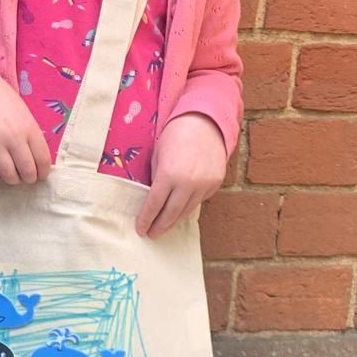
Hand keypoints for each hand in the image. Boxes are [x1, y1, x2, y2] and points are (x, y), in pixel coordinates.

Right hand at [0, 63, 51, 185]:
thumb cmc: (1, 99)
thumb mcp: (24, 113)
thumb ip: (31, 135)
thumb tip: (38, 160)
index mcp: (28, 127)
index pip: (43, 159)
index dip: (44, 172)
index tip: (41, 174)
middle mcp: (12, 137)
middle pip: (27, 171)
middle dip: (29, 179)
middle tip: (27, 177)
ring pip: (8, 175)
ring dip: (13, 180)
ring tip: (13, 175)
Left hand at [135, 113, 228, 239]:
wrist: (205, 123)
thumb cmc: (176, 136)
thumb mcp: (158, 156)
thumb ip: (156, 179)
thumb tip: (153, 201)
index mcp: (169, 175)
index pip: (154, 205)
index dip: (146, 219)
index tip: (140, 229)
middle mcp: (188, 183)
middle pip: (171, 214)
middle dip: (160, 226)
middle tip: (151, 234)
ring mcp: (204, 185)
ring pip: (187, 211)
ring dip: (174, 221)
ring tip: (164, 227)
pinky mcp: (215, 184)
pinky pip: (199, 201)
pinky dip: (188, 207)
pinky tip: (180, 212)